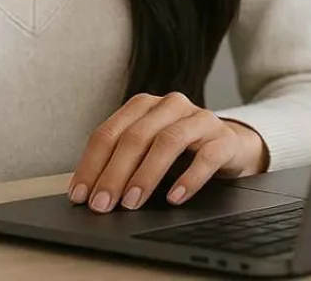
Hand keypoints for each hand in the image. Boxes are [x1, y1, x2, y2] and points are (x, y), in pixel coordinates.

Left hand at [67, 92, 269, 212]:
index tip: (80, 195)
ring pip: (167, 141)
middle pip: (136, 136)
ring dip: (146, 175)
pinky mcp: (223, 139)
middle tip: (102, 204)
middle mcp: (169, 106)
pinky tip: (175, 198)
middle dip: (114, 173)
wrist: (231, 146)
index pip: (109, 132)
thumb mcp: (148, 152)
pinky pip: (206, 157)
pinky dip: (189, 179)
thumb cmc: (181, 153)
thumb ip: (124, 164)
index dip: (91, 164)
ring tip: (132, 202)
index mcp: (143, 106)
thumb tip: (91, 195)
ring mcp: (198, 119)